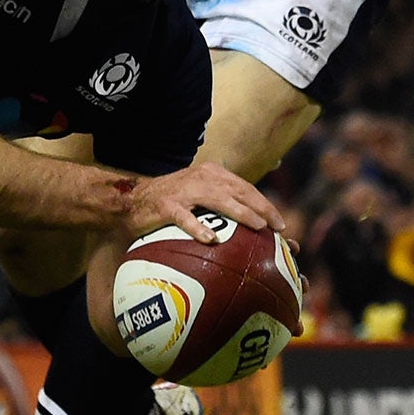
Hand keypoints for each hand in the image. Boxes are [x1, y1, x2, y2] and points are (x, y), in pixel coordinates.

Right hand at [122, 164, 285, 242]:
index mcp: (212, 174)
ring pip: (218, 200)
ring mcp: (184, 191)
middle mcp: (201, 178)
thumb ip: (221, 203)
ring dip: (240, 212)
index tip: (281, 224)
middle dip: (262, 208)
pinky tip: (210, 239)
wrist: (132, 199)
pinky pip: (185, 217)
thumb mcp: (198, 195)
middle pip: (238, 190)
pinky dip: (198, 227)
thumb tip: (252, 226)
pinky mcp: (166, 205)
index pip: (245, 187)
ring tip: (257, 227)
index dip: (265, 204)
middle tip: (278, 228)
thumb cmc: (171, 202)